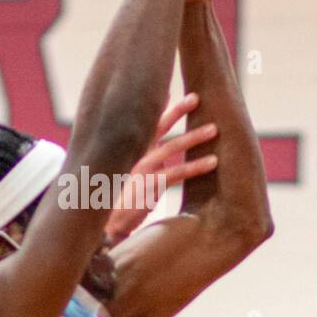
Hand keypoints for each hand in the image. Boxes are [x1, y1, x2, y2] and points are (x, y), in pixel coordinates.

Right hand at [105, 93, 218, 244]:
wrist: (102, 226)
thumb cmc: (118, 202)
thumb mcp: (129, 177)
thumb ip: (144, 163)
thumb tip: (160, 155)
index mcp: (130, 152)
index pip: (145, 124)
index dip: (159, 108)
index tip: (173, 91)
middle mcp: (134, 156)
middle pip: (157, 127)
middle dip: (177, 110)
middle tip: (197, 97)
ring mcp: (141, 169)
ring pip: (171, 148)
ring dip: (194, 137)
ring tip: (214, 129)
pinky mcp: (148, 187)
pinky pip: (176, 173)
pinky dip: (196, 166)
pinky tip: (213, 162)